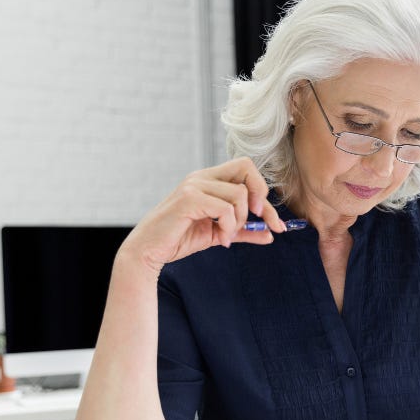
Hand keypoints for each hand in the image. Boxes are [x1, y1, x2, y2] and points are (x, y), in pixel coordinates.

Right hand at [118, 157, 286, 273]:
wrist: (148, 251)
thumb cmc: (180, 238)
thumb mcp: (220, 233)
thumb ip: (244, 231)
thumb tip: (271, 234)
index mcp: (209, 179)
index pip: (245, 168)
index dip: (262, 190)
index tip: (267, 216)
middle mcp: (202, 176)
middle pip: (246, 168)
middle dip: (260, 196)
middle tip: (258, 219)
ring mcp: (194, 185)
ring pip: (239, 193)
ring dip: (240, 221)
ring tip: (227, 236)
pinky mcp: (188, 199)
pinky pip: (225, 209)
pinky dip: (229, 227)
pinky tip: (221, 239)